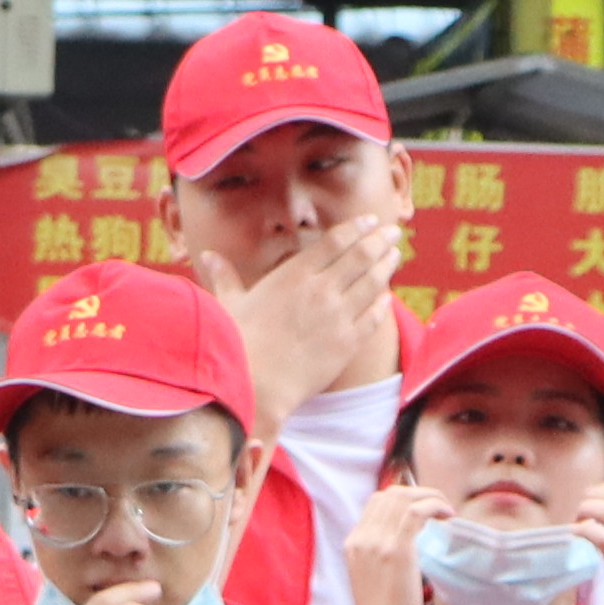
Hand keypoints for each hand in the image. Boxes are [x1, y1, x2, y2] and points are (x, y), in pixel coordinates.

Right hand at [220, 221, 404, 426]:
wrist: (256, 384)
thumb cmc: (237, 342)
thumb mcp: (229, 303)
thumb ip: (224, 276)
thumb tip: (208, 255)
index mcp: (294, 275)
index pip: (334, 242)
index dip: (356, 228)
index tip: (369, 220)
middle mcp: (321, 290)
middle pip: (360, 257)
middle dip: (379, 241)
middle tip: (393, 232)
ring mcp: (338, 317)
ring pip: (372, 283)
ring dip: (386, 266)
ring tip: (394, 256)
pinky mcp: (348, 344)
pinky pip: (373, 318)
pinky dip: (382, 305)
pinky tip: (387, 297)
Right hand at [340, 480, 442, 604]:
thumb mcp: (372, 576)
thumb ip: (381, 554)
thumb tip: (410, 537)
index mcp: (353, 543)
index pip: (376, 502)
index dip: (404, 498)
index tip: (424, 509)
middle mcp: (361, 538)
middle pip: (390, 494)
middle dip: (418, 493)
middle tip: (439, 507)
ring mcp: (377, 542)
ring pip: (403, 498)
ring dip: (430, 497)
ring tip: (446, 511)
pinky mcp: (397, 550)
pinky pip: (417, 512)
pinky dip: (435, 506)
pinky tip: (448, 516)